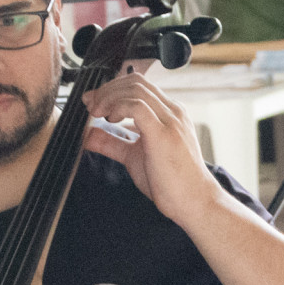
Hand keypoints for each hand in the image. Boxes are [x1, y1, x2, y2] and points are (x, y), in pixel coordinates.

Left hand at [80, 71, 220, 221]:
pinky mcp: (163, 133)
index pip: (140, 86)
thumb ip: (113, 144)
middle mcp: (172, 112)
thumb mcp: (134, 157)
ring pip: (135, 89)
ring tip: (97, 113)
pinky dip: (118, 107)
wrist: (194, 202)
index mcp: (169, 114)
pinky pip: (137, 106)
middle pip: (135, 82)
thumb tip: (89, 136)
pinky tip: (110, 120)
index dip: (113, 90)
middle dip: (107, 89)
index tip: (94, 103)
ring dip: (109, 97)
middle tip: (90, 105)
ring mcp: (170, 120)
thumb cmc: (171, 183)